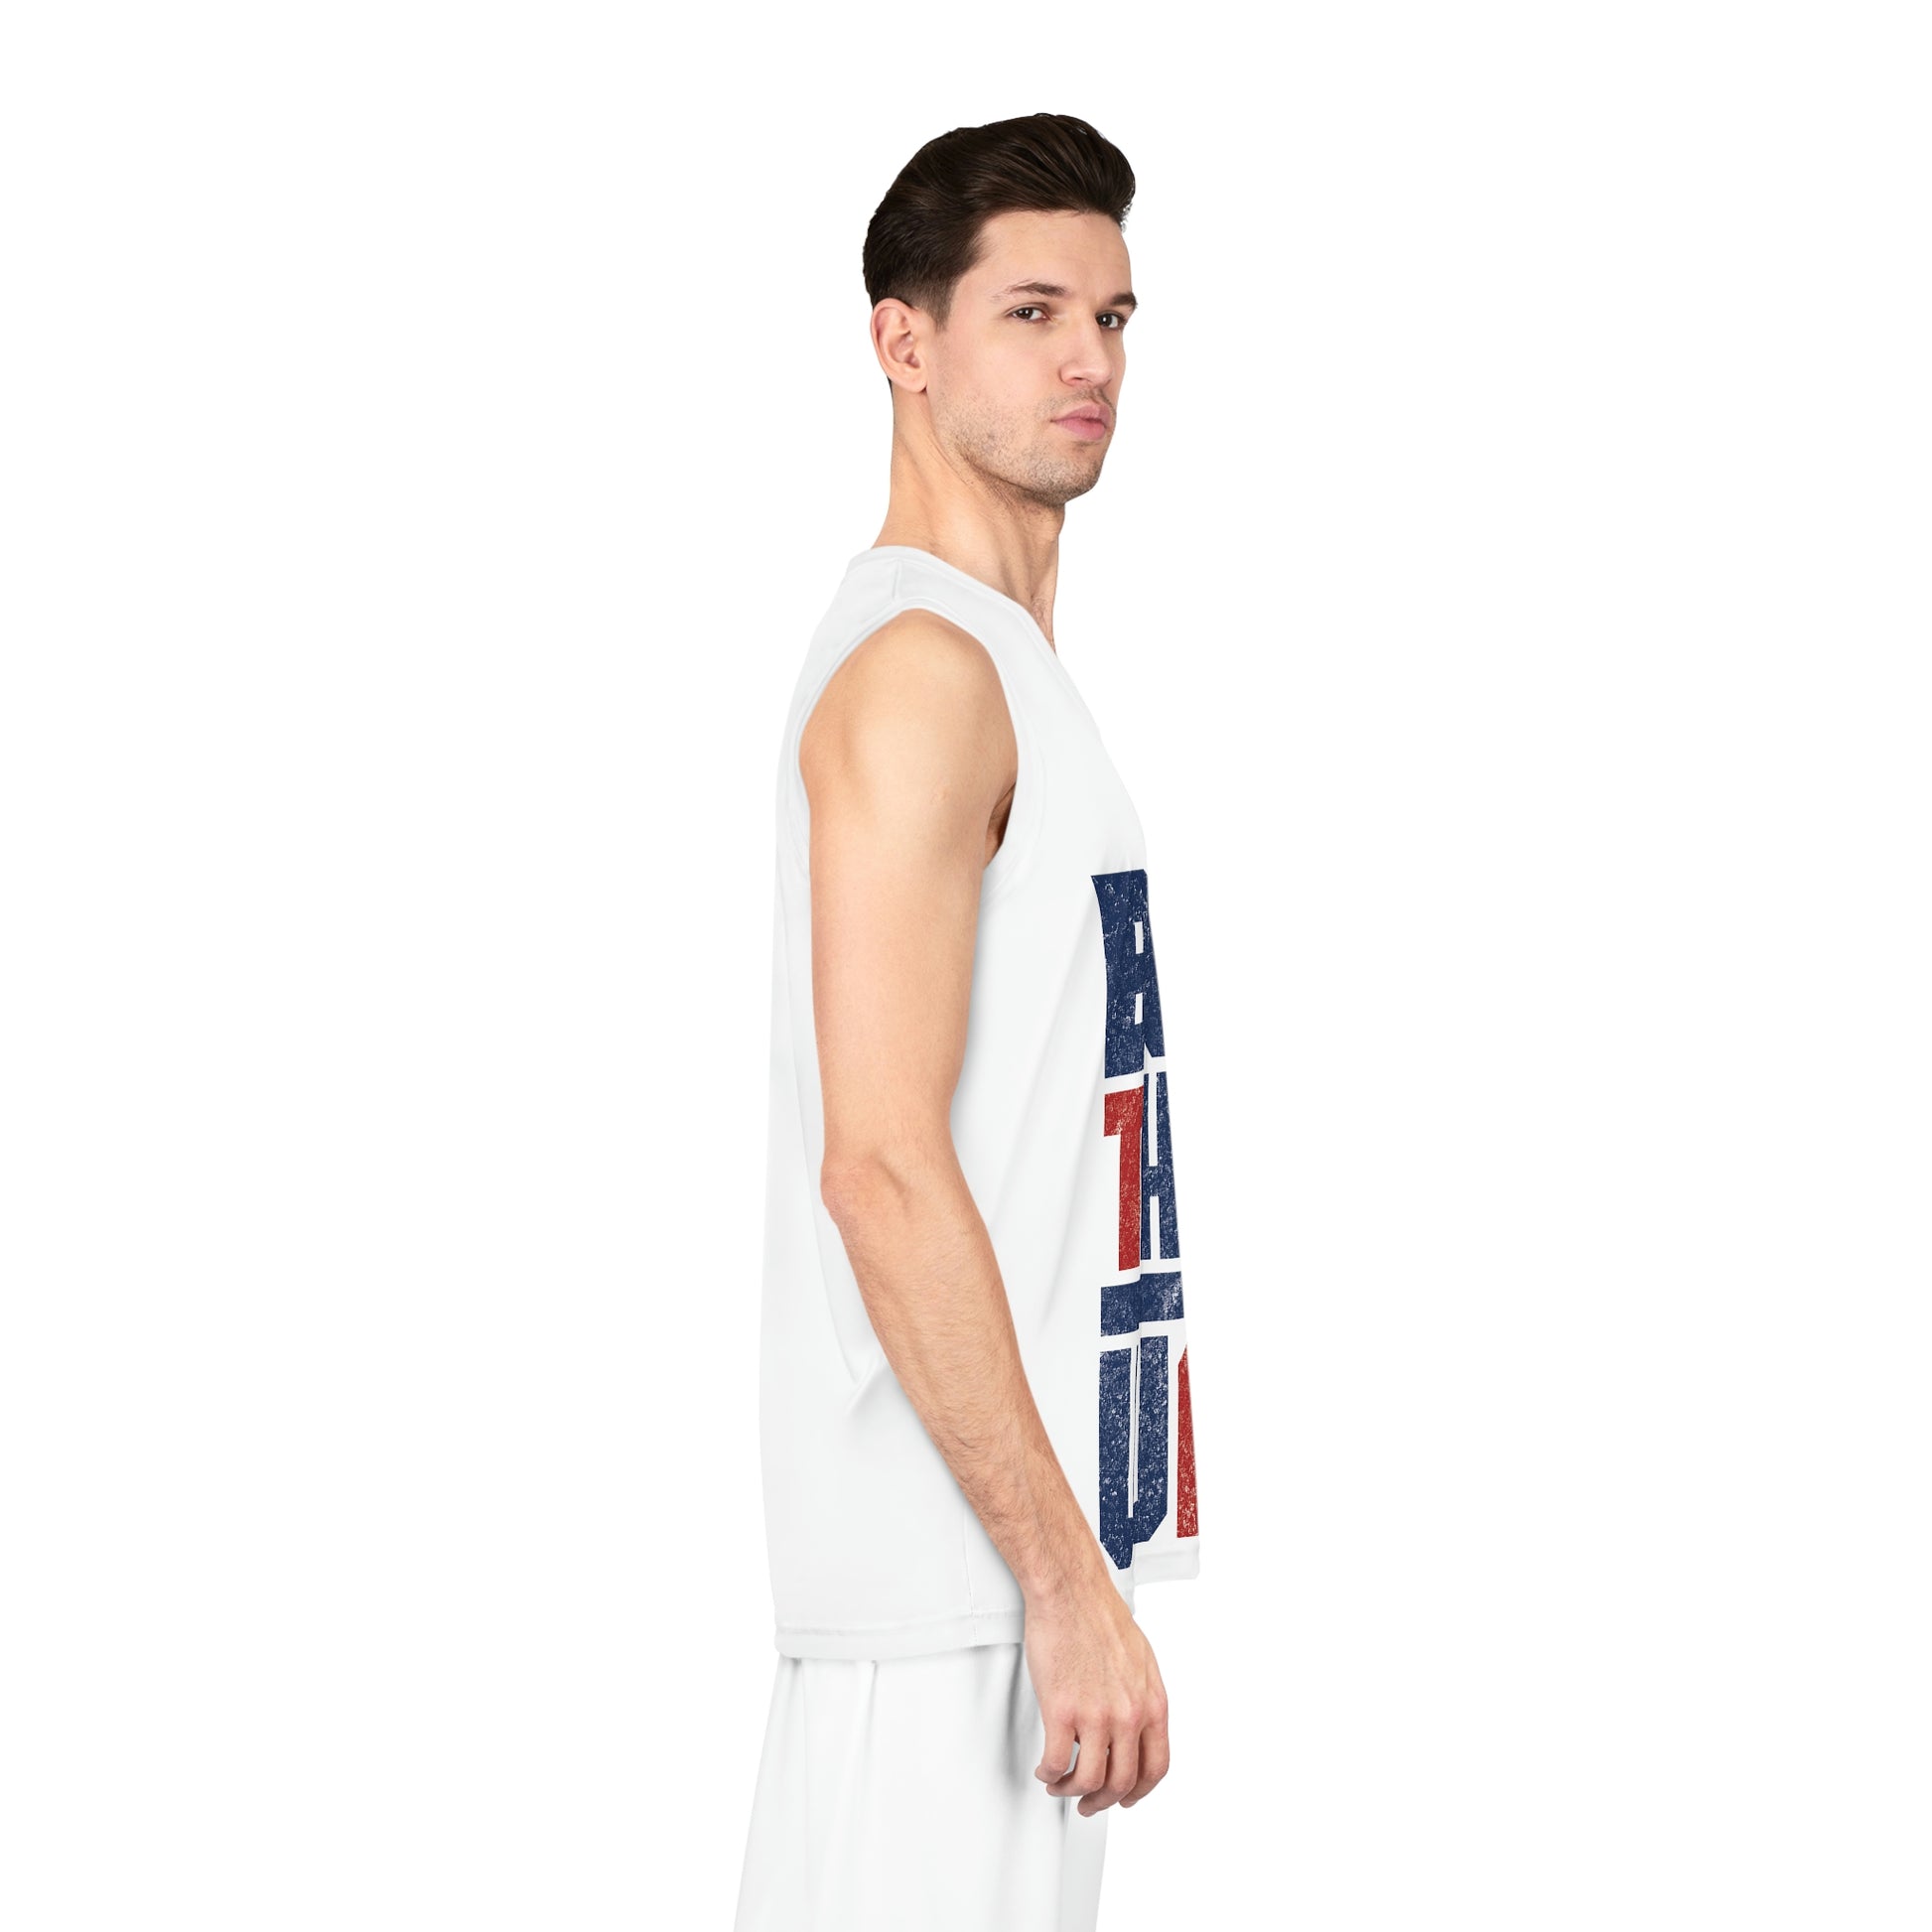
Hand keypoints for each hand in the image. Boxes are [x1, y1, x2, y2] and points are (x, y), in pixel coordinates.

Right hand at [1024, 1578, 1171, 1813]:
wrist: (1070, 1591)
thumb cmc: (1100, 1616)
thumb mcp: (1141, 1660)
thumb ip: (1140, 1698)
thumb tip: (1129, 1727)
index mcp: (1152, 1703)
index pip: (1156, 1767)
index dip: (1140, 1791)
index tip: (1125, 1797)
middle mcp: (1128, 1714)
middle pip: (1122, 1782)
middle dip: (1102, 1800)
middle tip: (1088, 1803)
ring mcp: (1095, 1715)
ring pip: (1088, 1780)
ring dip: (1071, 1791)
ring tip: (1059, 1784)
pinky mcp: (1062, 1710)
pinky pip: (1055, 1762)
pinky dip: (1048, 1773)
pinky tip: (1044, 1768)